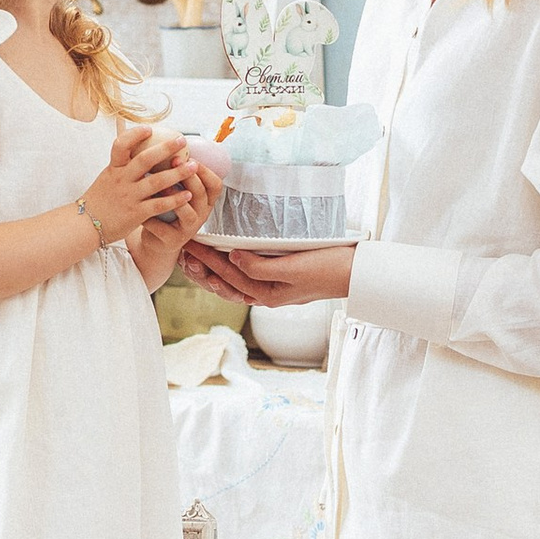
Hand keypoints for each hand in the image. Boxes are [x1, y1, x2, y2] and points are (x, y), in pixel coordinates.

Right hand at [83, 124, 207, 250]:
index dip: (135, 135)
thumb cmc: (99, 201)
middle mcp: (121, 180)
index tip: (150, 129)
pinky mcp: (136, 214)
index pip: (121, 145)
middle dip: (166, 148)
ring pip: (157, 182)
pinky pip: (159, 204)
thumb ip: (122, 166)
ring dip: (177, 173)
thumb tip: (138, 150)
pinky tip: (187, 195)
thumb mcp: (106, 177)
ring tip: (193, 166)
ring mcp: (129, 196)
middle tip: (182, 140)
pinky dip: (175, 199)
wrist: (84, 226)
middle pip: (145, 160)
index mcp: (113, 168)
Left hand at [127, 139, 224, 285]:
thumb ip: (175, 171)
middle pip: (201, 194)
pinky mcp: (173, 241)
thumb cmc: (165, 208)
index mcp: (204, 200)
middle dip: (189, 177)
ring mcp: (188, 229)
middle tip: (174, 162)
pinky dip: (151, 218)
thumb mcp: (175, 189)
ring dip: (173, 197)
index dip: (206, 171)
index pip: (215, 184)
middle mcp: (201, 214)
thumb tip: (167, 140)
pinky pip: (163, 228)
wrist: (156, 239)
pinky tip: (141, 208)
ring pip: (187, 212)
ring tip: (159, 186)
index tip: (191, 157)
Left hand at [177, 238, 356, 306]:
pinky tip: (220, 258)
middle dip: (202, 266)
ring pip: (233, 281)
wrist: (356, 272)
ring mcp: (272, 287)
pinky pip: (245, 276)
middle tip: (183, 247)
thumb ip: (261, 267)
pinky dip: (229, 268)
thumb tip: (232, 258)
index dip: (207, 259)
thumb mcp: (294, 268)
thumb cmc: (328, 268)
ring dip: (211, 269)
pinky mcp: (279, 277)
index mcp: (267, 295)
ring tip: (192, 256)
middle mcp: (266, 295)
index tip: (190, 243)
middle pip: (225, 282)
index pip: (228, 276)